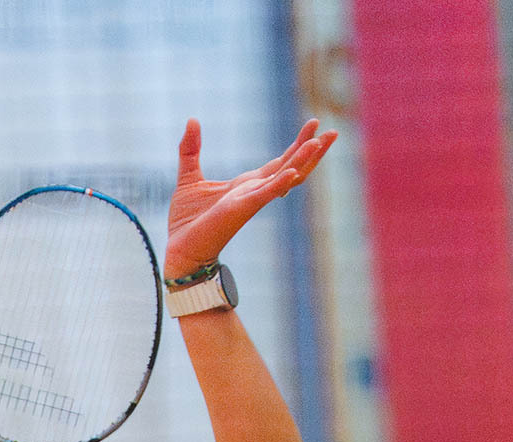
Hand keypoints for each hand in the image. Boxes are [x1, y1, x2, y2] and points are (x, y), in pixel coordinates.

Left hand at [164, 118, 336, 280]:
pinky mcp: (240, 210)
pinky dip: (279, 184)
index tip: (314, 125)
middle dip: (310, 150)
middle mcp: (253, 192)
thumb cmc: (186, 222)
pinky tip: (293, 174)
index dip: (297, 145)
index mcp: (245, 185)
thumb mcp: (188, 177)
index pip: (278, 163)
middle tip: (333, 131)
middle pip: (290, 168)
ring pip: (284, 179)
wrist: (179, 250)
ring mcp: (249, 201)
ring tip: (320, 143)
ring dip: (303, 162)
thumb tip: (192, 120)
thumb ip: (190, 150)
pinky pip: (264, 196)